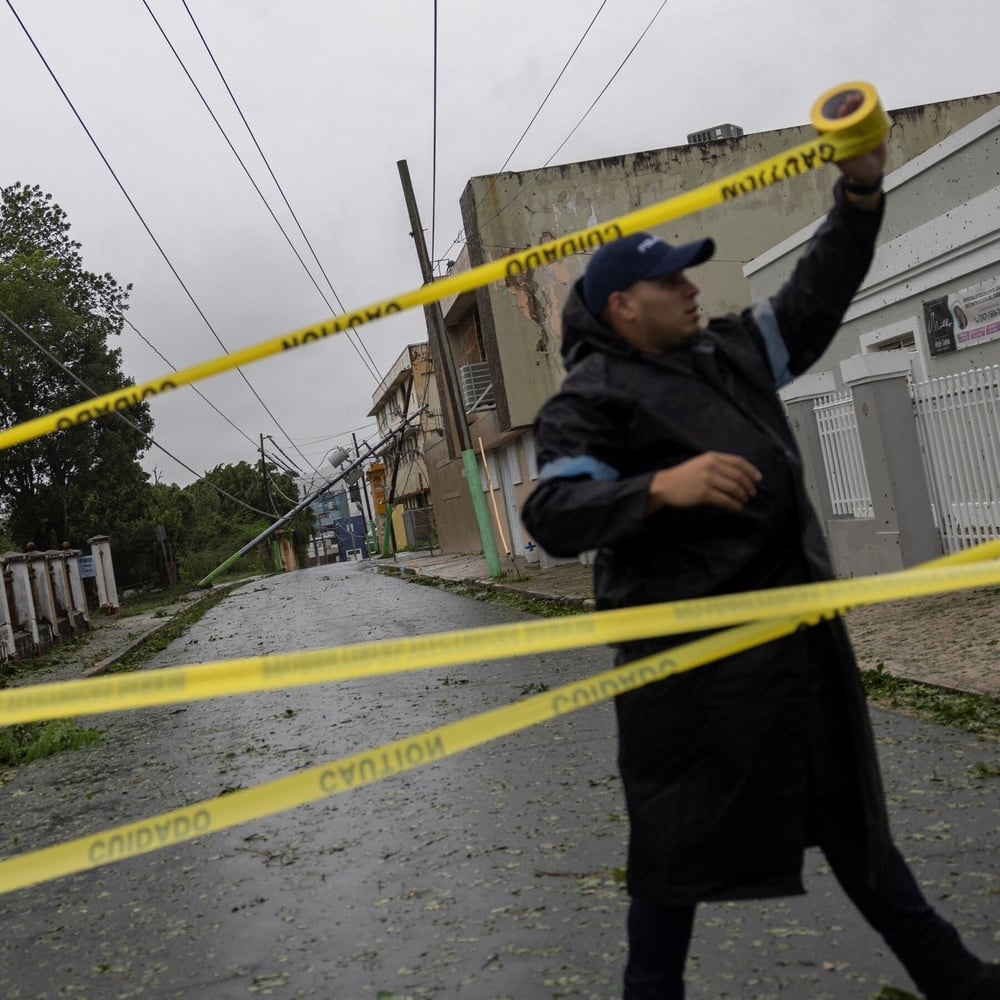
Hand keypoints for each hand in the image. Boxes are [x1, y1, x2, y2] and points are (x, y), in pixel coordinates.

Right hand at [646, 452, 761, 513]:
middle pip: (738, 476)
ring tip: (744, 501)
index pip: (738, 462)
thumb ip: (718, 465)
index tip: (758, 479)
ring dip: (742, 496)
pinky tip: (737, 507)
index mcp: (712, 457)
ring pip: (734, 488)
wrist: (665, 485)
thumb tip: (739, 474)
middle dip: (749, 486)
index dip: (751, 470)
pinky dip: (734, 505)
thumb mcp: (701, 463)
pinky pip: (725, 500)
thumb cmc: (684, 475)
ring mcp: (707, 480)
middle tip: (752, 493)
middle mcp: (711, 466)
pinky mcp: (703, 493)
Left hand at [833, 91, 886, 189]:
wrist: (872, 171)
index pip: (832, 125)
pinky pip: (867, 115)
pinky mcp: (868, 128)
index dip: (835, 116)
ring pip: (854, 114)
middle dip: (846, 107)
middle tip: (850, 100)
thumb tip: (830, 149)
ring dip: (855, 104)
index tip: (841, 109)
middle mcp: (844, 133)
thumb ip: (838, 157)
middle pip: (843, 117)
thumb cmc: (856, 170)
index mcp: (836, 140)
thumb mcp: (846, 164)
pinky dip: (866, 107)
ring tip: (859, 96)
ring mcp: (856, 130)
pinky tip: (868, 99)